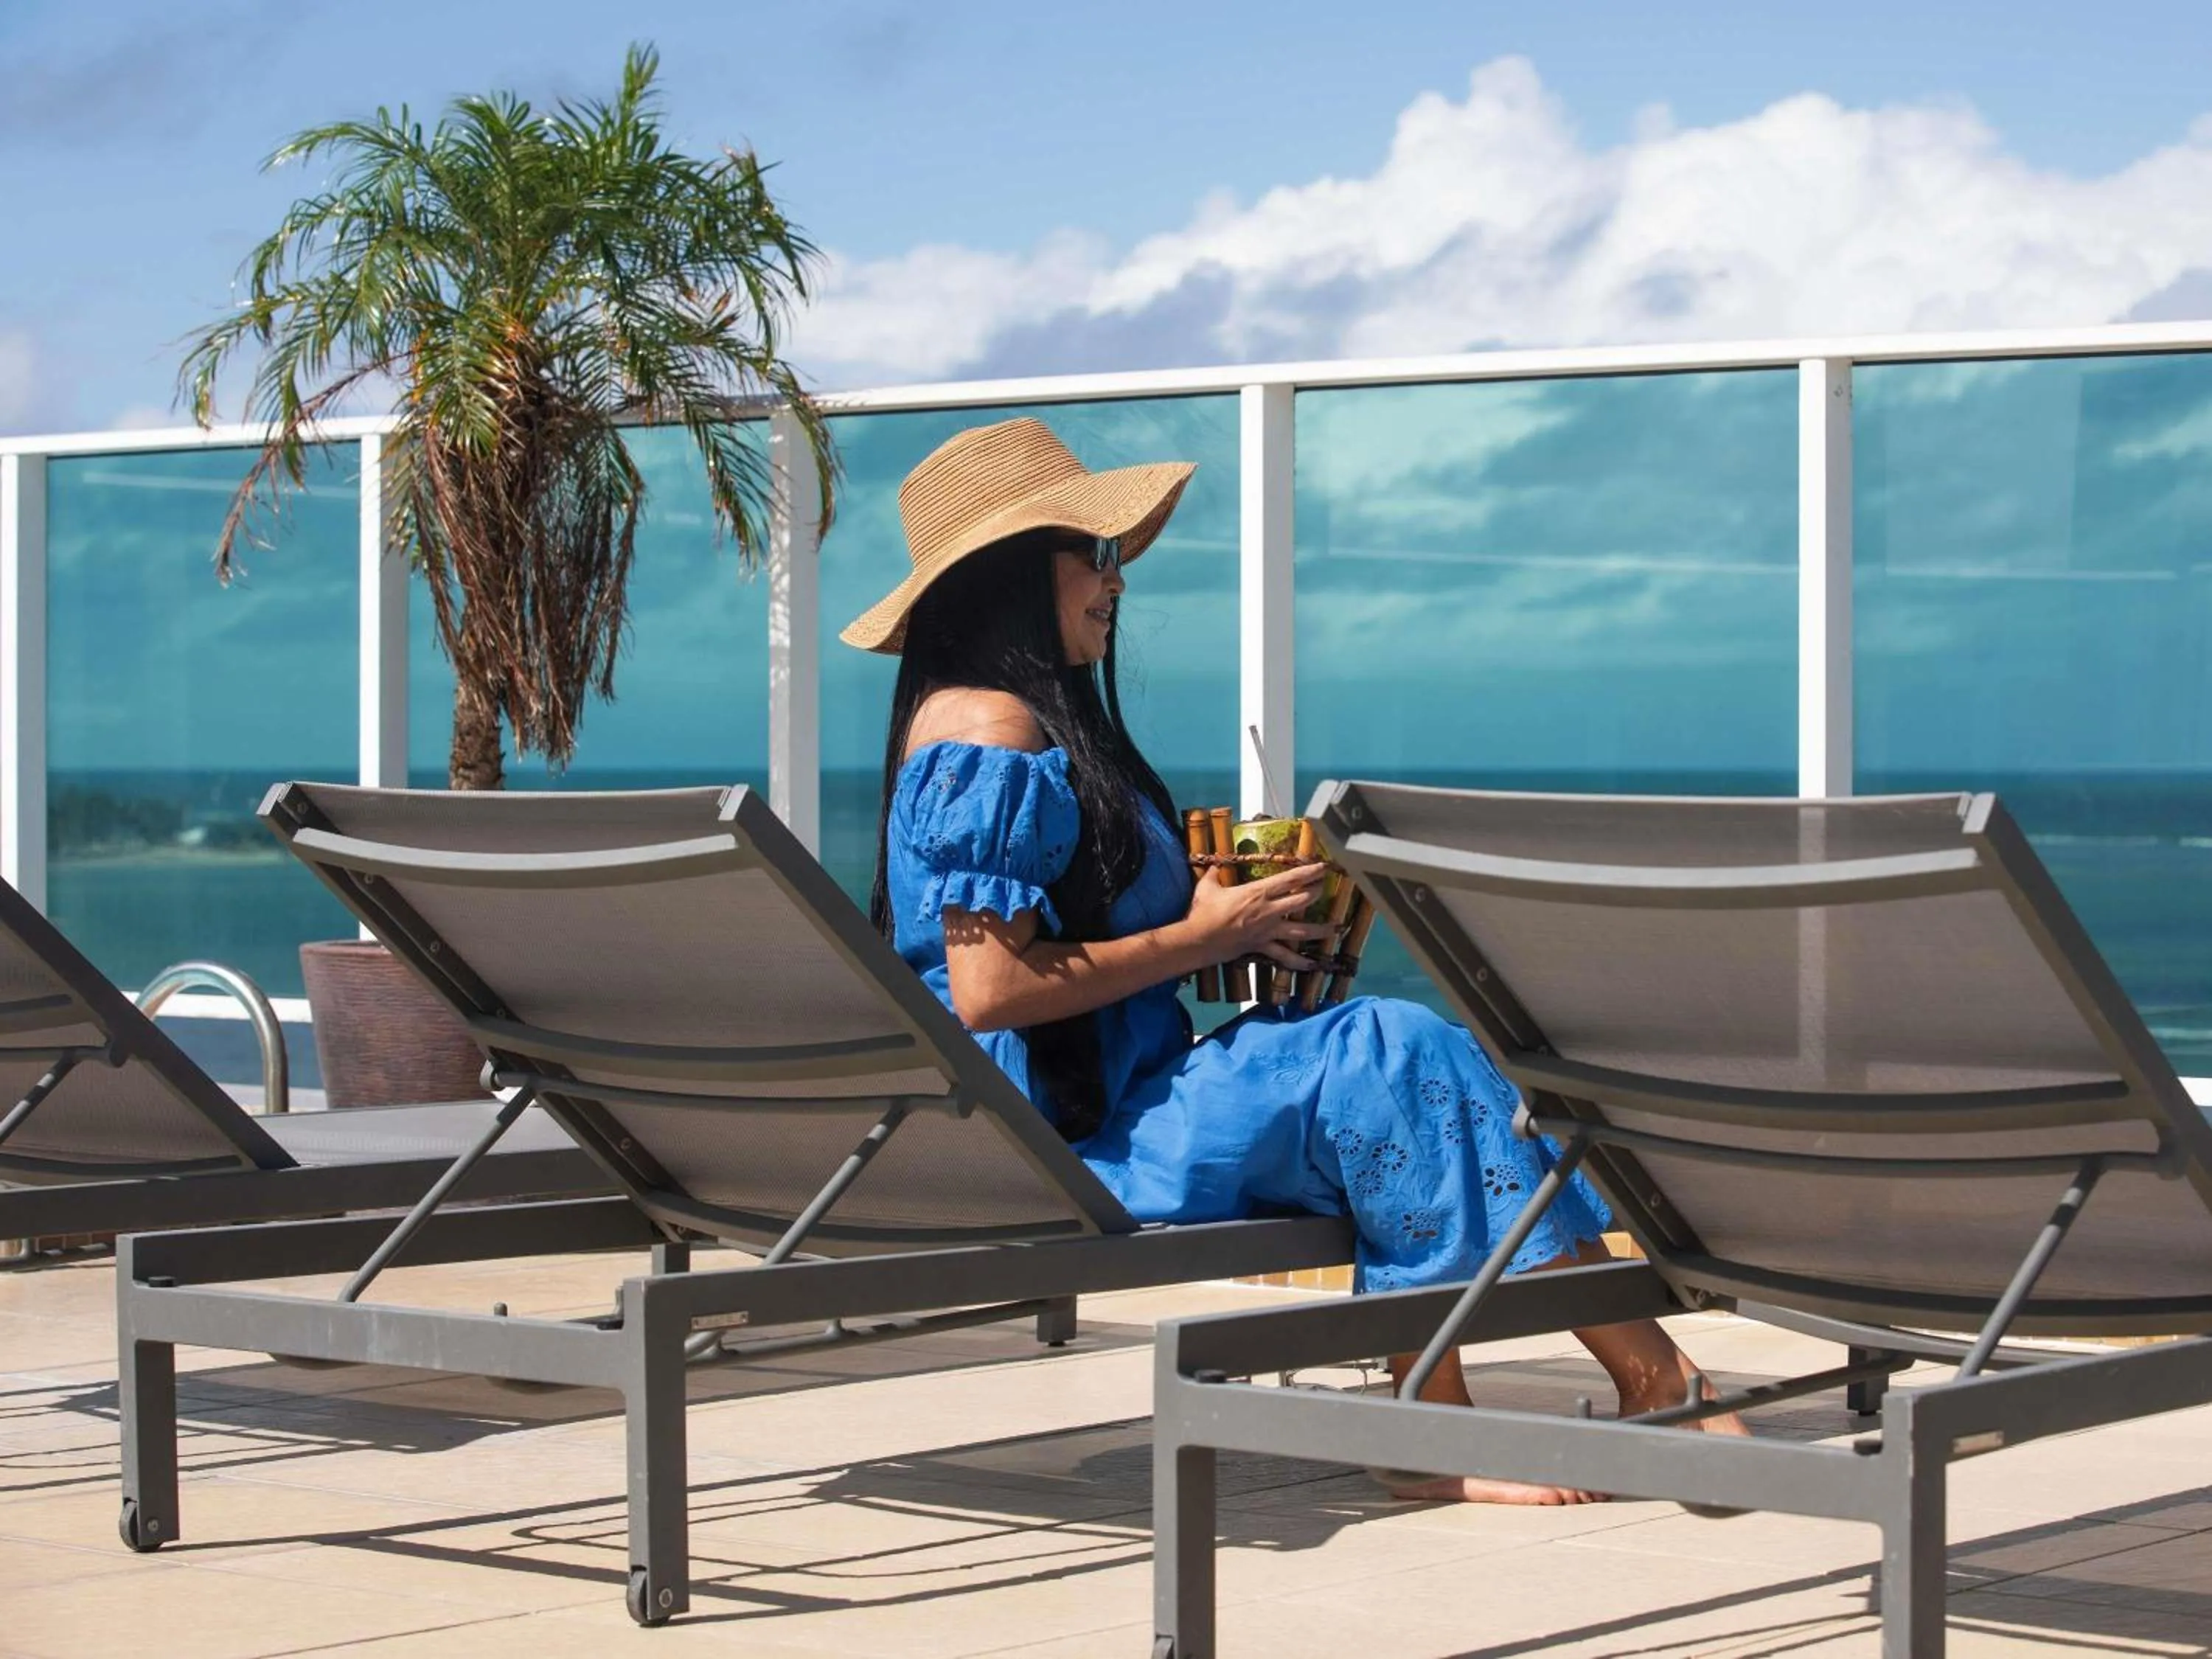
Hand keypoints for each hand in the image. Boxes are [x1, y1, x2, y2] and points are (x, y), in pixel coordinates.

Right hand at [1179, 863, 1331, 970]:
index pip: (1291, 879)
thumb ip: (1214, 875)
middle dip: (1318, 893)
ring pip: (1302, 930)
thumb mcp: (1207, 887)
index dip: (1310, 872)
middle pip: (1303, 900)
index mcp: (1259, 892)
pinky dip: (1299, 962)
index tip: (1324, 868)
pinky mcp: (1263, 947)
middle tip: (1327, 889)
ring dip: (1321, 929)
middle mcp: (1269, 910)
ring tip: (1337, 928)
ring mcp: (1268, 931)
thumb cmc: (1204, 912)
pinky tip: (1312, 965)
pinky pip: (1284, 956)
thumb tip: (1214, 867)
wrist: (1199, 940)